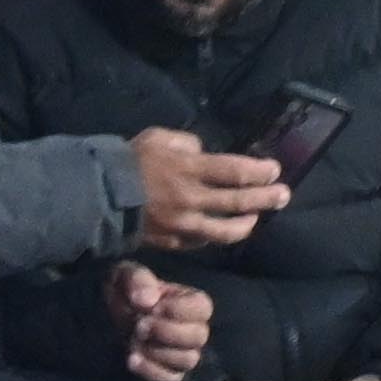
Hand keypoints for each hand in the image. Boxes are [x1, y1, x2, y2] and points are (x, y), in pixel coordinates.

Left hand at [108, 260, 214, 380]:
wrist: (101, 313)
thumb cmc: (123, 290)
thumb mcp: (125, 274)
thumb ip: (138, 279)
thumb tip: (147, 300)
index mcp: (187, 301)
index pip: (203, 308)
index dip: (179, 310)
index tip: (154, 307)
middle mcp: (191, 328)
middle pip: (199, 337)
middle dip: (167, 332)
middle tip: (139, 325)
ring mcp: (181, 352)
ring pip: (188, 359)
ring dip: (158, 351)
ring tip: (133, 340)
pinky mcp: (167, 371)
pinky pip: (172, 378)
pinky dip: (152, 371)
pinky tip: (131, 359)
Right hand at [128, 127, 285, 251]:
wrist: (97, 195)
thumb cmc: (128, 161)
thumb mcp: (158, 138)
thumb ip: (187, 143)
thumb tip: (204, 153)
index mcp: (188, 170)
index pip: (235, 172)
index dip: (259, 172)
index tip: (274, 170)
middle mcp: (192, 199)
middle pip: (239, 202)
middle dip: (266, 198)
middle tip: (283, 195)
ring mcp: (184, 225)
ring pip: (226, 231)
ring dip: (247, 224)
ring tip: (256, 218)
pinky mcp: (174, 242)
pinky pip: (203, 242)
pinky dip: (217, 236)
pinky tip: (223, 230)